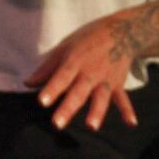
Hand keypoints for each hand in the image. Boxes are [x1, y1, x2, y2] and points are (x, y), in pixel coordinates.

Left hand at [24, 17, 139, 130]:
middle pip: (78, 93)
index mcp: (74, 62)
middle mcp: (90, 72)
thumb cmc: (88, 40)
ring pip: (100, 98)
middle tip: (57, 124)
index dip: (51, 90)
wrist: (121, 31)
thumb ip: (47, 68)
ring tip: (91, 127)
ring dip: (97, 112)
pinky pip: (123, 98)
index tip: (42, 102)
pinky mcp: (118, 84)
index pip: (61, 77)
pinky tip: (131, 123)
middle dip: (68, 108)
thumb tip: (27, 83)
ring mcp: (105, 79)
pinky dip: (127, 110)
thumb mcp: (65, 47)